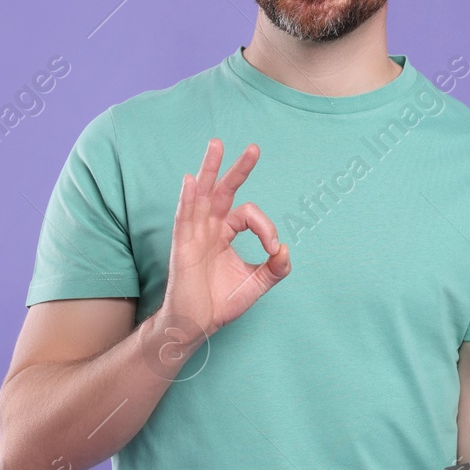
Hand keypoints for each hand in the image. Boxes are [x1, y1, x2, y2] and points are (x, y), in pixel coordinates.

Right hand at [162, 138, 290, 336]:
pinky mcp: (183, 245)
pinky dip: (188, 197)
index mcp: (225, 233)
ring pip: (203, 195)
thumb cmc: (220, 303)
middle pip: (224, 191)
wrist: (196, 324)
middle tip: (255, 148)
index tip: (274, 249)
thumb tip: (286, 250)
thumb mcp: (256, 284)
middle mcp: (209, 227)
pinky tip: (192, 179)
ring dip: (210, 169)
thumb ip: (275, 268)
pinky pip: (185, 216)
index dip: (267, 227)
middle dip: (238, 169)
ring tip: (217, 145)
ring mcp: (194, 233)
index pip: (248, 215)